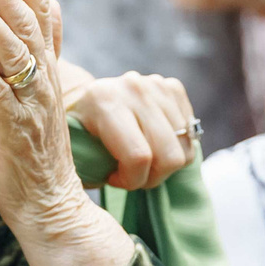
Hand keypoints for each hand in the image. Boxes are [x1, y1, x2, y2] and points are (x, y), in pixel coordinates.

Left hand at [0, 0, 130, 265]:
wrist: (53, 209)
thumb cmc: (35, 155)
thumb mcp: (35, 101)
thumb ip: (28, 62)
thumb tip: (27, 18)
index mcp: (49, 70)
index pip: (41, 10)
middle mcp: (44, 80)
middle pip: (25, 18)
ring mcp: (31, 104)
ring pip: (11, 47)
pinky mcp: (13, 131)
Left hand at [69, 71, 197, 190]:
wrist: (85, 99)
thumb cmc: (78, 134)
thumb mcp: (74, 153)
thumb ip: (92, 167)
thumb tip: (112, 179)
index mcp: (104, 102)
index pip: (139, 156)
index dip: (132, 180)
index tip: (114, 179)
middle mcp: (133, 88)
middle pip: (169, 156)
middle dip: (152, 177)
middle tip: (133, 175)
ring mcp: (156, 84)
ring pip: (184, 149)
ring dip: (165, 164)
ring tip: (142, 160)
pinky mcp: (173, 87)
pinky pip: (191, 135)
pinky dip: (175, 147)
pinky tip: (152, 143)